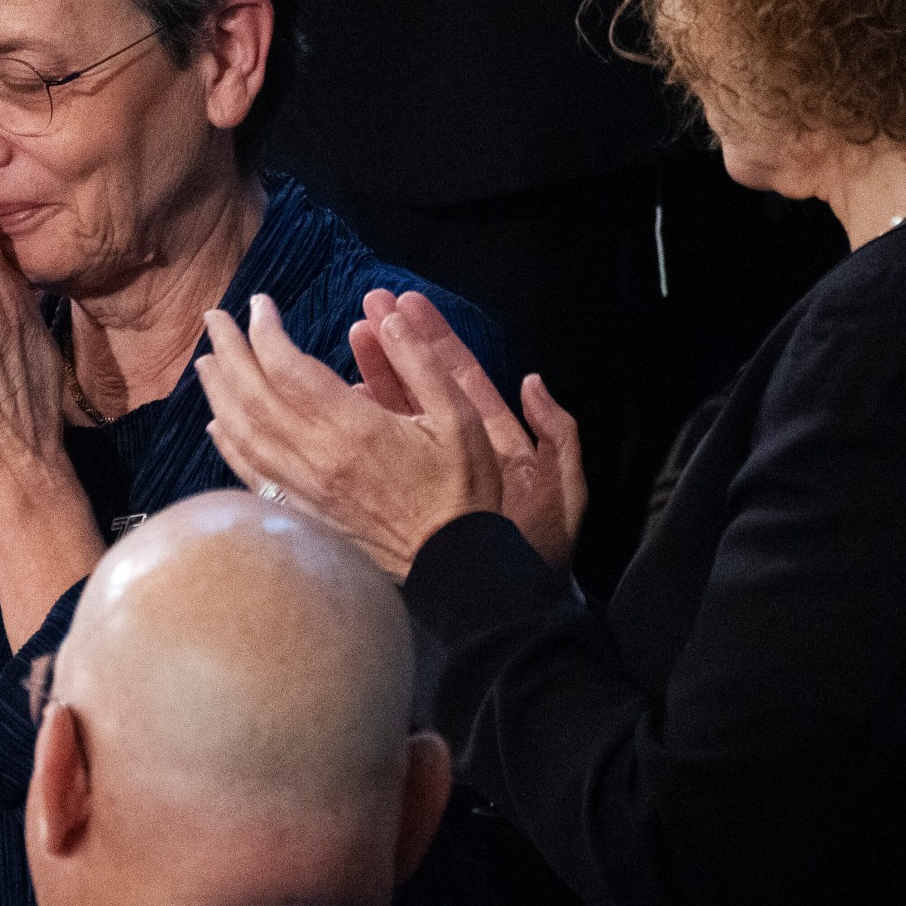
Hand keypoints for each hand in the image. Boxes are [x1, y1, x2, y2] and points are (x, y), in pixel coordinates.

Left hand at [194, 293, 503, 579]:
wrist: (452, 568)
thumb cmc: (461, 492)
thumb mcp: (460, 418)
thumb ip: (421, 364)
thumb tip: (387, 319)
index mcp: (355, 428)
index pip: (288, 367)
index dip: (265, 330)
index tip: (259, 304)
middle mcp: (318, 457)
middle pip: (252, 395)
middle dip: (229, 350)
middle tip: (213, 318)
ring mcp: (303, 489)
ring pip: (242, 434)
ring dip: (219, 393)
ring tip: (206, 362)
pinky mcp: (301, 514)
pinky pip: (250, 474)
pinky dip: (227, 444)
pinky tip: (217, 425)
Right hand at [351, 292, 584, 567]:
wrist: (505, 601)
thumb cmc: (537, 549)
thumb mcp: (563, 490)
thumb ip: (558, 435)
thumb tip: (534, 383)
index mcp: (496, 441)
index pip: (461, 377)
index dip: (435, 339)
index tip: (406, 303)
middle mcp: (460, 450)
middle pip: (424, 385)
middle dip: (398, 342)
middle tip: (369, 305)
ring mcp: (429, 468)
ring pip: (399, 411)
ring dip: (377, 372)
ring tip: (352, 335)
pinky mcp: (406, 490)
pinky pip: (384, 447)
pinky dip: (364, 420)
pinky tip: (343, 398)